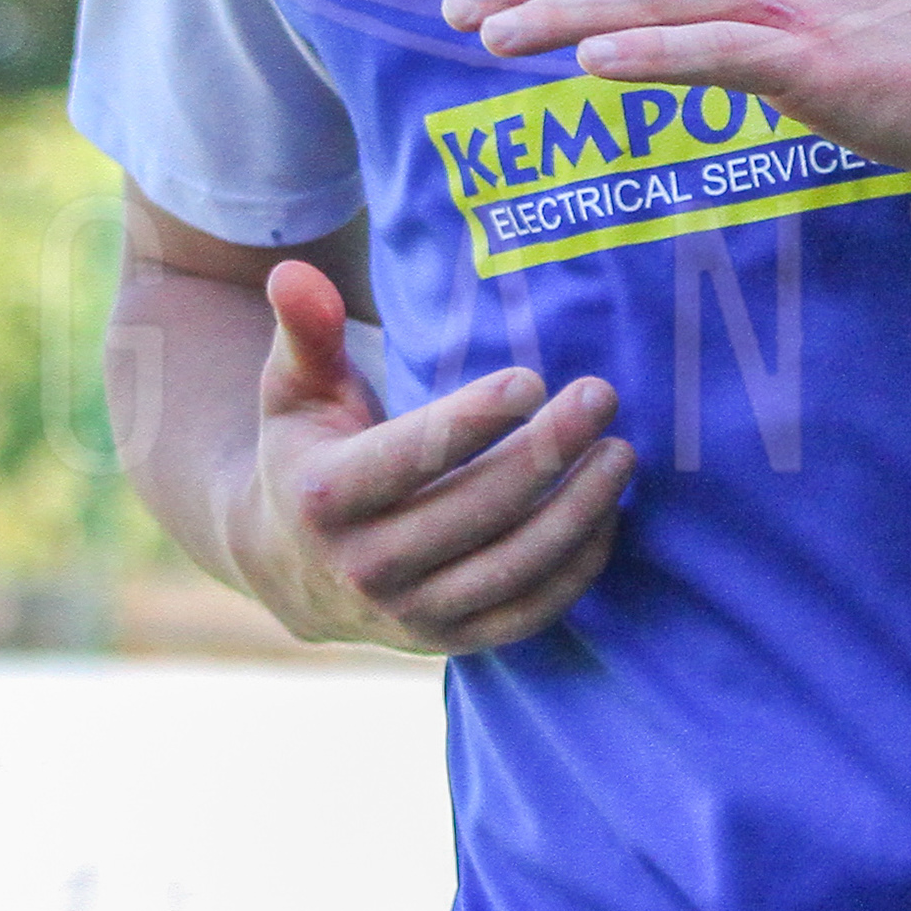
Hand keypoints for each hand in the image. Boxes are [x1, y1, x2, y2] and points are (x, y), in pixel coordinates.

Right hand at [220, 260, 634, 654]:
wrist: (288, 566)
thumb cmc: (307, 451)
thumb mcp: (294, 388)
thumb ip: (305, 329)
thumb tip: (294, 269)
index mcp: (325, 497)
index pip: (412, 458)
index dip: (474, 420)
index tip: (532, 379)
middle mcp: (365, 566)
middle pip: (476, 509)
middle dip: (548, 451)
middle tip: (601, 396)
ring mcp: (410, 614)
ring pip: (512, 566)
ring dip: (578, 510)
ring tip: (621, 453)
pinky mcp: (449, 641)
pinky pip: (527, 612)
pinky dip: (576, 569)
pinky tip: (608, 514)